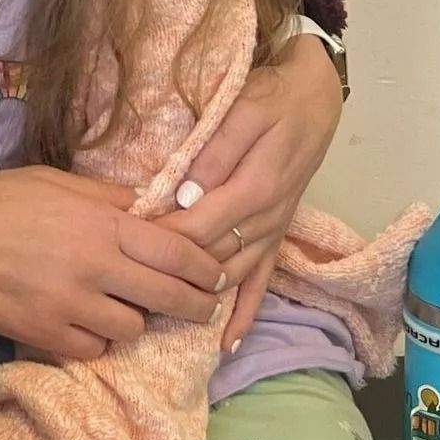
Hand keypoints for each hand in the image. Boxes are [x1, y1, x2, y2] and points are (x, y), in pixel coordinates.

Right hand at [0, 166, 225, 359]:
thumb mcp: (58, 181)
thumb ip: (109, 199)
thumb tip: (153, 210)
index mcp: (101, 223)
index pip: (178, 253)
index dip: (208, 269)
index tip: (219, 275)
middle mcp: (94, 266)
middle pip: (169, 297)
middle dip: (196, 305)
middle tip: (202, 306)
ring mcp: (70, 306)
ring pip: (133, 327)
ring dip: (136, 318)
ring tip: (125, 306)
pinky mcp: (46, 335)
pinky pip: (95, 347)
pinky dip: (98, 337)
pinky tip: (87, 321)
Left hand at [157, 35, 342, 348]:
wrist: (315, 99)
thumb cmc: (273, 97)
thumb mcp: (244, 111)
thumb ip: (216, 153)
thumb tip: (187, 194)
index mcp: (254, 188)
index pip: (198, 225)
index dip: (161, 239)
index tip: (124, 246)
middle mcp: (266, 219)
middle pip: (210, 255)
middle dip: (170, 271)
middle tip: (127, 283)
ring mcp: (273, 231)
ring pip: (231, 274)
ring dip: (198, 294)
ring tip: (158, 314)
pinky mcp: (277, 235)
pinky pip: (263, 282)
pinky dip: (247, 314)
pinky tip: (228, 342)